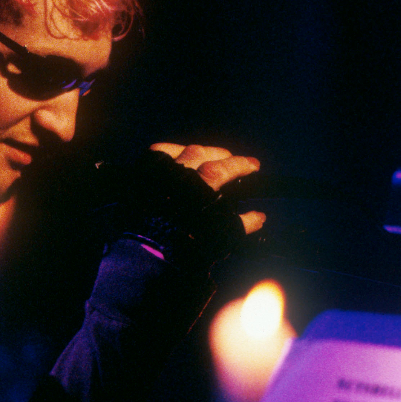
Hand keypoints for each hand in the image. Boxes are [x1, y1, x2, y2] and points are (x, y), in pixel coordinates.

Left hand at [149, 143, 265, 235]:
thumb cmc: (186, 245)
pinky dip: (166, 153)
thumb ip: (242, 224)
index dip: (243, 165)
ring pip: (179, 150)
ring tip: (203, 154)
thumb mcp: (221, 238)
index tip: (254, 165)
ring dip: (195, 151)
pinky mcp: (140, 176)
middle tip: (229, 157)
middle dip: (220, 154)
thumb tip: (260, 217)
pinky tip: (171, 157)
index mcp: (204, 181)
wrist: (144, 250)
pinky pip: (153, 155)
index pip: (229, 166)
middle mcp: (181, 169)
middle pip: (204, 153)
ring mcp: (158, 170)